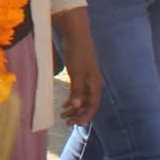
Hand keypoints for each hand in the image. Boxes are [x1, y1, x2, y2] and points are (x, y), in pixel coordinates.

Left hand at [53, 7, 101, 125]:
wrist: (76, 35)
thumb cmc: (77, 53)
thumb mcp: (76, 72)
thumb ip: (76, 90)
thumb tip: (76, 106)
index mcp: (95, 84)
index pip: (93, 106)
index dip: (85, 116)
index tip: (76, 124)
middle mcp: (93, 83)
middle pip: (88, 104)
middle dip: (78, 114)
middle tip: (66, 122)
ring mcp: (87, 79)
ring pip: (82, 99)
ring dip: (74, 108)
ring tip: (63, 116)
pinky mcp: (80, 74)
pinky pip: (78, 91)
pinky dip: (72, 99)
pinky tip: (65, 105)